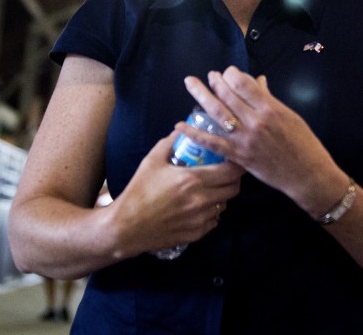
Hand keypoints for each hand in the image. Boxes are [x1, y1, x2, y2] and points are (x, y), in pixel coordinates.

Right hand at [106, 131, 242, 255]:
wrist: (126, 227)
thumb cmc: (139, 192)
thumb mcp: (152, 161)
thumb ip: (169, 142)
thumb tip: (182, 129)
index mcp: (192, 179)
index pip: (230, 171)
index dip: (236, 164)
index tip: (233, 159)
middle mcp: (201, 200)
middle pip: (234, 188)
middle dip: (233, 179)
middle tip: (225, 173)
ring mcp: (200, 219)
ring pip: (224, 204)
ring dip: (221, 196)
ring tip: (210, 189)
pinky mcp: (197, 233)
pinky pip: (214, 220)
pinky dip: (212, 212)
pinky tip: (199, 206)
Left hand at [182, 67, 343, 215]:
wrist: (306, 174)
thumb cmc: (303, 143)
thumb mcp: (290, 116)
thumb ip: (269, 99)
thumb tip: (258, 81)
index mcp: (270, 108)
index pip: (243, 82)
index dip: (231, 74)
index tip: (228, 73)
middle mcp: (255, 121)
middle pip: (227, 94)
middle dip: (215, 81)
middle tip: (208, 76)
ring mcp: (244, 139)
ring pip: (216, 113)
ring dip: (201, 96)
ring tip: (191, 84)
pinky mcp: (238, 156)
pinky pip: (211, 143)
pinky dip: (194, 133)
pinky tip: (180, 125)